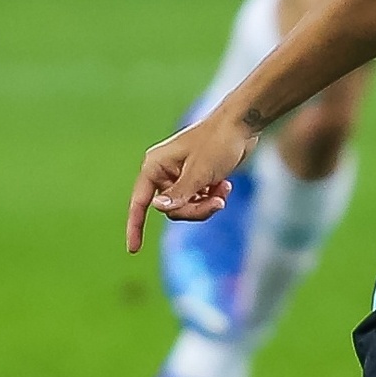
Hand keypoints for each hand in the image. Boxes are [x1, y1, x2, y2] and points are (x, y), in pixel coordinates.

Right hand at [127, 111, 258, 253]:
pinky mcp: (196, 179)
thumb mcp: (200, 172)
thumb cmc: (218, 143)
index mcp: (155, 166)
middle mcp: (163, 172)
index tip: (133, 249)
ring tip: (223, 193)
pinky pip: (198, 201)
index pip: (140, 202)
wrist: (242, 126)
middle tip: (216, 203)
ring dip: (206, 205)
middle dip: (194, 210)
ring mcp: (179, 176)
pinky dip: (212, 198)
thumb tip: (158, 209)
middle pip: (170, 210)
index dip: (135, 226)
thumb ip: (180, 193)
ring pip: (186, 208)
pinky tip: (226, 186)